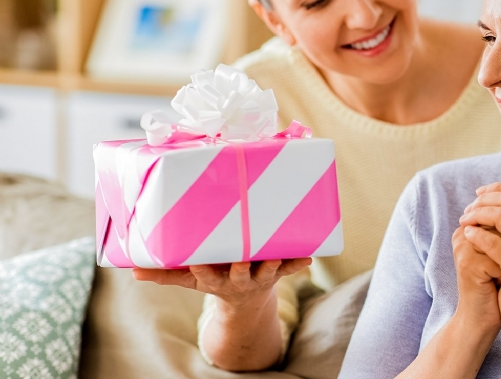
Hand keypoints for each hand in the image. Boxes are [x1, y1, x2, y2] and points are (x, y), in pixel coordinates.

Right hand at [133, 258, 311, 309]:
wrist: (245, 302)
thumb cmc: (214, 280)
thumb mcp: (189, 281)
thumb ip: (164, 275)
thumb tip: (132, 271)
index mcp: (216, 280)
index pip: (206, 276)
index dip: (202, 270)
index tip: (198, 263)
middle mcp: (239, 279)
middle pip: (240, 274)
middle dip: (241, 267)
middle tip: (242, 258)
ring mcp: (260, 276)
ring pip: (267, 270)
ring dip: (272, 264)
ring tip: (277, 255)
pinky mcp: (277, 272)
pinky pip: (290, 268)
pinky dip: (299, 264)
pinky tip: (309, 257)